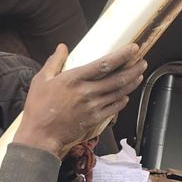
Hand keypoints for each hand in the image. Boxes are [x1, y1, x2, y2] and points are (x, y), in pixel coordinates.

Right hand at [15, 43, 146, 157]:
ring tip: (139, 75)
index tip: (133, 49)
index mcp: (74, 79)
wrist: (40, 135)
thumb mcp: (41, 80)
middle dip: (134, 69)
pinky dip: (122, 100)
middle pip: (118, 78)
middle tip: (143, 62)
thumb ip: (54, 62)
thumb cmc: (38, 106)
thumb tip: (62, 46)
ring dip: (132, 83)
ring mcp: (93, 106)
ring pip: (119, 92)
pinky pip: (114, 108)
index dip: (122, 55)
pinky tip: (126, 95)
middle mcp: (87, 91)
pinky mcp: (96, 118)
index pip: (104, 64)